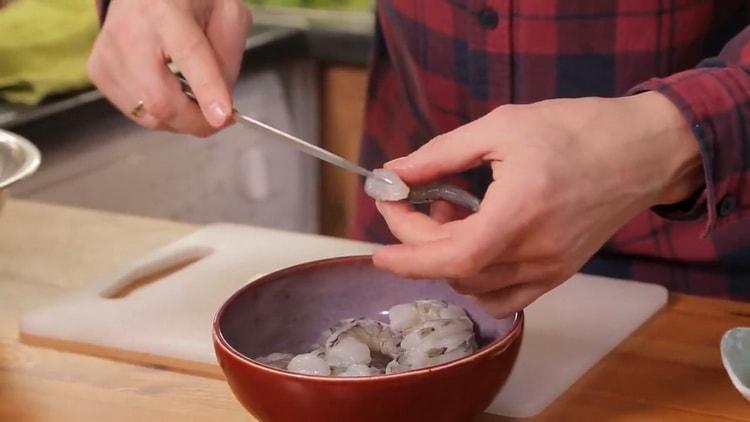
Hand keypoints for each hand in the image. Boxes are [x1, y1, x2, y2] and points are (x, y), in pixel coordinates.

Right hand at [87, 0, 250, 135]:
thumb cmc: (188, 3)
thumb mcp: (227, 17)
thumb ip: (229, 61)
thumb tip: (219, 108)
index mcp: (167, 10)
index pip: (189, 54)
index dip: (207, 90)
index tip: (222, 117)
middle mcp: (130, 30)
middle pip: (160, 99)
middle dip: (195, 120)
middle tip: (218, 116)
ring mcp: (108, 53)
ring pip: (149, 114)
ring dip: (180, 116)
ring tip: (190, 90)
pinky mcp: (98, 72)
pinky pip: (137, 113)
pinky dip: (160, 112)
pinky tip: (166, 86)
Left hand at [373, 92, 702, 317]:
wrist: (642, 150)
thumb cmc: (576, 130)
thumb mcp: (501, 127)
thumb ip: (440, 155)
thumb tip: (394, 173)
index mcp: (520, 214)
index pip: (449, 257)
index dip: (406, 253)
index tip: (380, 234)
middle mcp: (535, 253)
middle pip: (457, 270)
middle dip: (418, 241)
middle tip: (407, 202)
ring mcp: (550, 270)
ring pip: (477, 288)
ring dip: (446, 258)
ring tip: (448, 212)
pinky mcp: (559, 273)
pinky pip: (505, 296)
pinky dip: (476, 279)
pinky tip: (473, 240)